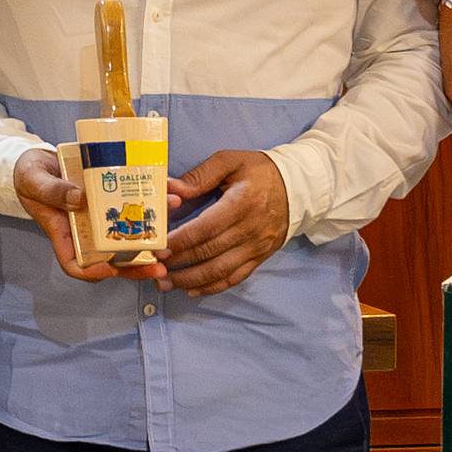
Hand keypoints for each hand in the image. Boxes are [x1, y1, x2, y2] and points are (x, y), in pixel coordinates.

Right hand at [9, 147, 158, 284]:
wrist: (39, 160)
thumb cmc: (30, 176)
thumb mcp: (34, 181)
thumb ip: (53, 191)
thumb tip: (80, 199)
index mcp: (64, 234)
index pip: (76, 266)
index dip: (95, 272)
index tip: (112, 268)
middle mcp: (86, 232)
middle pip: (112, 259)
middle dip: (137, 266)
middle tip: (159, 266)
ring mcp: (100, 218)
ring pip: (128, 237)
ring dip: (151, 239)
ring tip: (170, 237)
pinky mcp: (113, 200)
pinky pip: (134, 209)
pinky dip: (152, 206)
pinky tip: (170, 198)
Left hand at [155, 146, 292, 296]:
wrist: (299, 187)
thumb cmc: (260, 171)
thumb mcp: (230, 161)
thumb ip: (199, 176)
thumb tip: (170, 190)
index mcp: (241, 203)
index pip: (206, 228)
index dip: (181, 241)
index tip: (159, 248)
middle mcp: (250, 229)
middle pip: (209, 252)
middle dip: (178, 263)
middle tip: (153, 268)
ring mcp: (256, 247)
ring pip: (220, 270)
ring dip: (190, 280)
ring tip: (165, 283)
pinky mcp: (260, 257)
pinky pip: (235, 278)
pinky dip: (212, 287)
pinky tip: (192, 290)